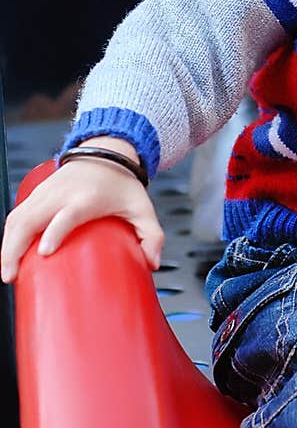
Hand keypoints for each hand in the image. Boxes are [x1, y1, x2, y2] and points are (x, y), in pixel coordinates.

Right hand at [1, 144, 163, 283]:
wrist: (106, 151)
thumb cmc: (121, 182)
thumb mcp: (142, 207)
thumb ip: (152, 234)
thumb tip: (152, 264)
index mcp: (86, 199)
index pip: (65, 216)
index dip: (54, 232)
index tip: (44, 251)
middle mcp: (60, 195)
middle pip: (29, 219)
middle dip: (15, 248)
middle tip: (12, 276)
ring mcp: (45, 193)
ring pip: (17, 217)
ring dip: (7, 244)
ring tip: (7, 272)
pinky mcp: (36, 193)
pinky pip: (16, 214)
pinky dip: (8, 234)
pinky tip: (8, 253)